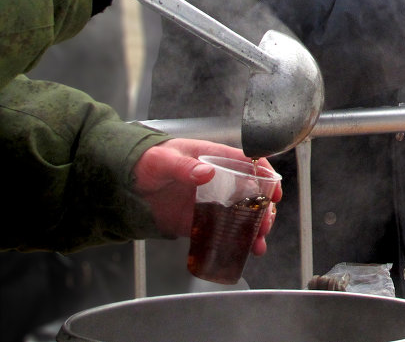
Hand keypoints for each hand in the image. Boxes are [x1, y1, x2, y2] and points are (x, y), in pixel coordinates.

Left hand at [132, 139, 281, 253]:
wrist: (125, 183)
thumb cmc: (146, 161)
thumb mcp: (163, 160)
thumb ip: (183, 166)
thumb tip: (206, 172)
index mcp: (213, 158)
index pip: (247, 163)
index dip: (264, 174)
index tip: (274, 189)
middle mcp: (217, 179)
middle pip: (250, 191)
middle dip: (263, 207)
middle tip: (266, 222)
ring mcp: (209, 201)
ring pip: (240, 213)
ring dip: (254, 226)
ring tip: (259, 242)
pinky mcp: (198, 221)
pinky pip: (222, 231)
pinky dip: (235, 241)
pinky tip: (244, 250)